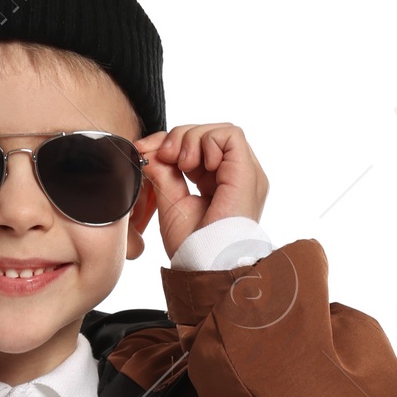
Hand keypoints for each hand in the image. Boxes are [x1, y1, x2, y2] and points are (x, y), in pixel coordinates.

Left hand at [135, 124, 268, 261]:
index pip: (197, 146)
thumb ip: (163, 172)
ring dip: (192, 139)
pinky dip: (207, 141)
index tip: (148, 152)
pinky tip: (196, 165)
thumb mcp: (170, 201)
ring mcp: (244, 173)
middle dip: (180, 138)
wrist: (204, 265)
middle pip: (208, 134)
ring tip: (182, 164)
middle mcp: (235, 176)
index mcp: (218, 183)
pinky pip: (230, 135)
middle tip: (164, 156)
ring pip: (219, 131)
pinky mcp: (248, 172)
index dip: (172, 142)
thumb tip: (148, 148)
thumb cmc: (191, 246)